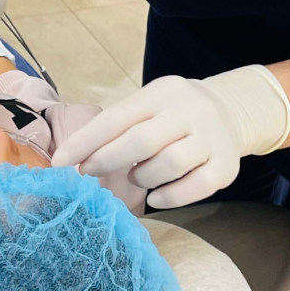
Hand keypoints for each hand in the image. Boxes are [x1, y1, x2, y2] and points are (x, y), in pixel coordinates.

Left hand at [52, 66, 289, 209]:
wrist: (229, 111)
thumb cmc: (172, 114)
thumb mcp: (148, 104)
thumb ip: (118, 125)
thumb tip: (74, 158)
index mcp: (161, 93)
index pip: (117, 117)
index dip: (85, 142)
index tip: (59, 162)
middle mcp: (188, 112)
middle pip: (142, 141)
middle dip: (107, 160)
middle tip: (88, 173)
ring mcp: (211, 139)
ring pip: (169, 164)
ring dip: (142, 177)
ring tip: (136, 176)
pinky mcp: (225, 166)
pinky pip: (196, 187)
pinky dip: (169, 197)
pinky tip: (156, 197)